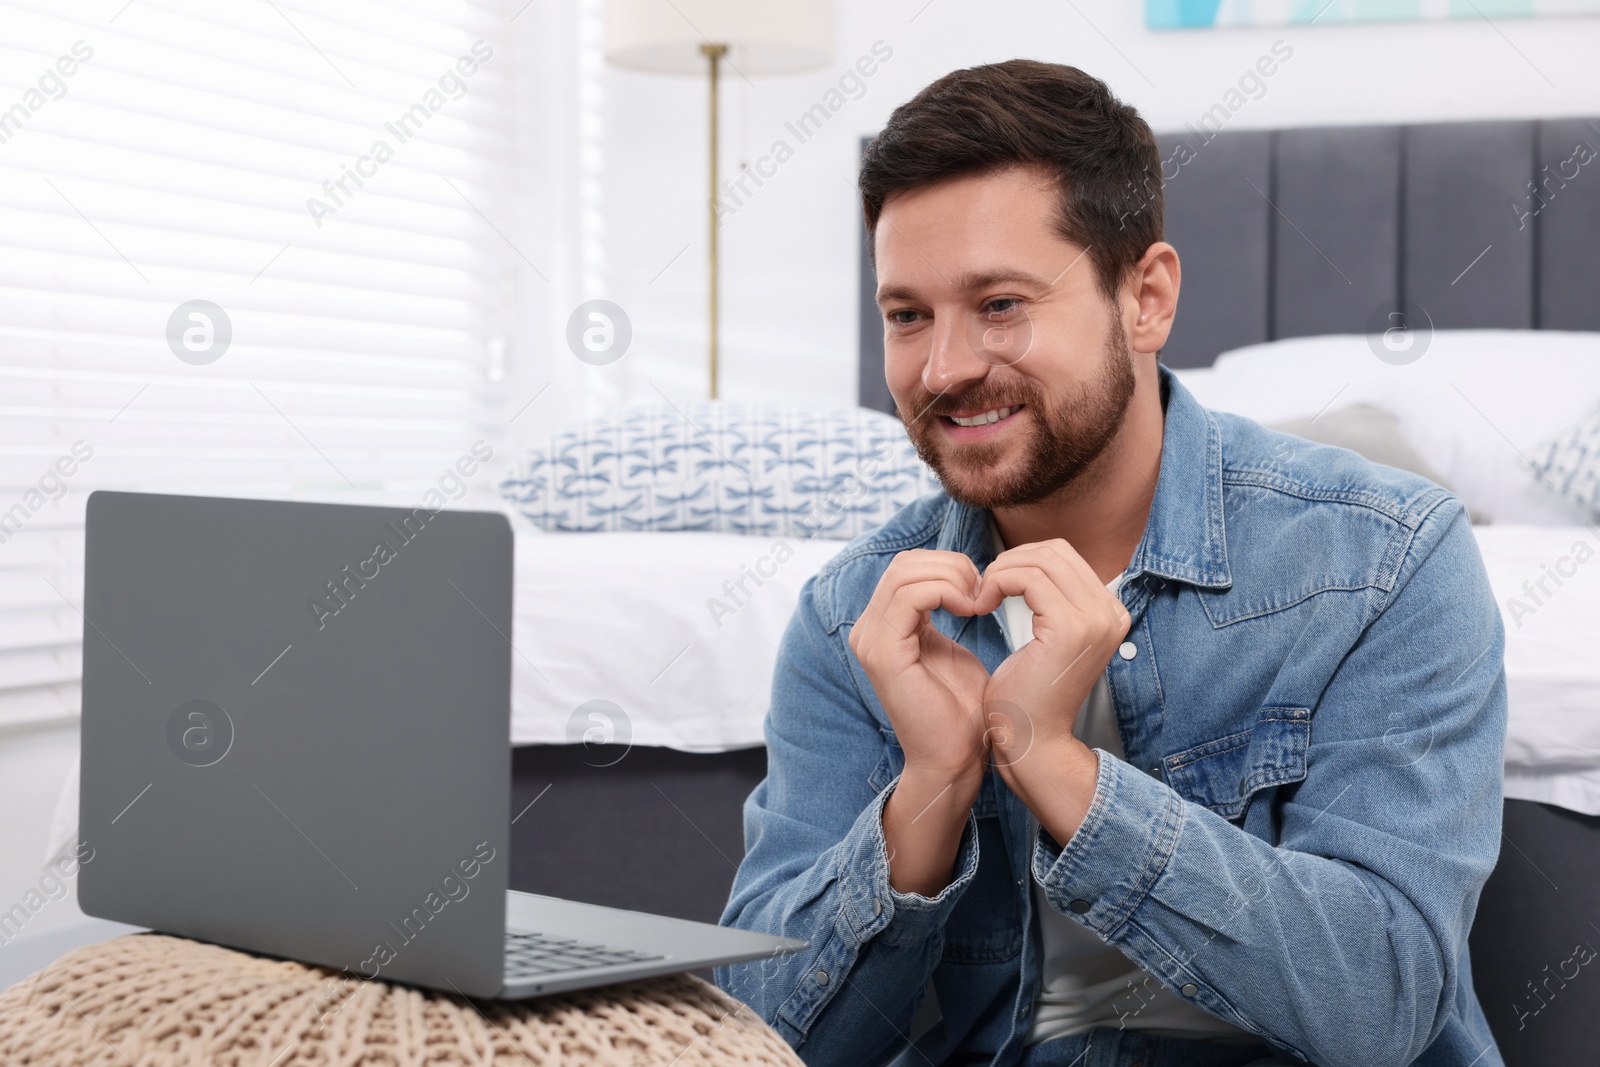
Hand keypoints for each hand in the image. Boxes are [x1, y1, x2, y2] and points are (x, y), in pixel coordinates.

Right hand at [850, 550, 991, 895]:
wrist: (956, 759)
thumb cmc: (961, 711)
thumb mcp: (952, 647)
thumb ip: (945, 611)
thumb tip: (958, 577)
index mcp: (882, 626)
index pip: (907, 567)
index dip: (949, 566)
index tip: (985, 589)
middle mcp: (867, 630)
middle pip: (904, 564)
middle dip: (952, 567)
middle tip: (985, 591)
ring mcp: (871, 641)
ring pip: (907, 574)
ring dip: (952, 579)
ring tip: (980, 602)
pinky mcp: (883, 654)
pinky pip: (910, 596)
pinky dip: (946, 592)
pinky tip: (972, 610)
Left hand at [972, 539, 1130, 829]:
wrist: (1031, 742)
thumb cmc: (1028, 694)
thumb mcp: (1047, 637)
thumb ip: (1049, 599)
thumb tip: (1029, 559)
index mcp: (1109, 612)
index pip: (1064, 554)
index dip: (1023, 559)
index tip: (996, 586)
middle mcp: (1111, 612)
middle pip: (1054, 550)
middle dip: (1011, 561)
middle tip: (984, 589)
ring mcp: (1095, 619)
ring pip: (1038, 560)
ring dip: (1000, 572)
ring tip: (981, 599)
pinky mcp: (1070, 628)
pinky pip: (1027, 578)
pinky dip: (998, 583)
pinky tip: (982, 607)